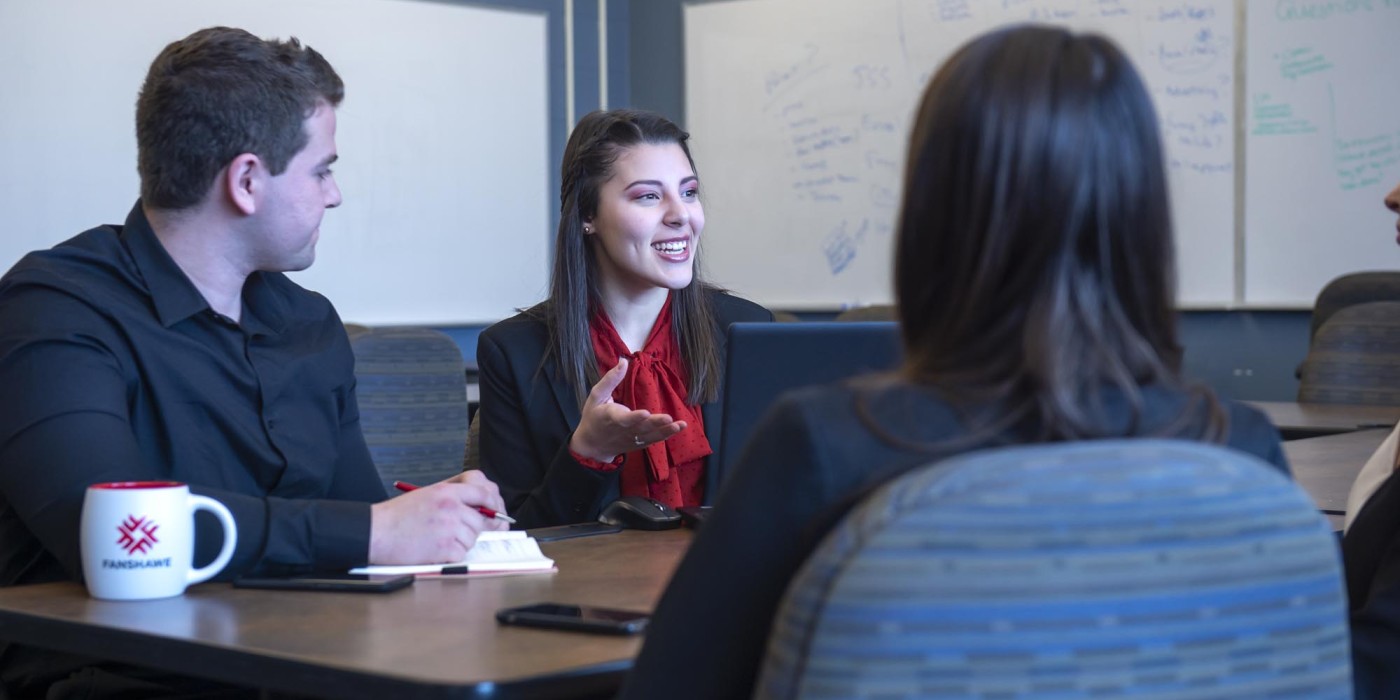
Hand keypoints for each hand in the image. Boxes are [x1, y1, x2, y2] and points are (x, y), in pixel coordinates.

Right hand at [368, 470, 508, 564]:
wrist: (375, 531)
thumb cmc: (398, 516)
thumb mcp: (427, 495)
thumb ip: (454, 497)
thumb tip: (483, 507)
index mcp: (447, 492)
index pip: (483, 493)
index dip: (492, 504)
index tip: (494, 513)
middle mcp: (451, 507)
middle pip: (480, 520)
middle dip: (471, 528)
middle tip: (451, 531)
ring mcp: (449, 528)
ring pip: (472, 539)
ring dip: (459, 542)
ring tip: (436, 539)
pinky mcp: (444, 549)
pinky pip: (461, 554)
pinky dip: (451, 555)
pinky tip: (433, 549)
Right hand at [569, 357, 685, 461]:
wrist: (592, 445)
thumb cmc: (593, 416)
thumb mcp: (595, 396)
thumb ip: (610, 379)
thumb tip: (623, 360)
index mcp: (610, 417)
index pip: (623, 419)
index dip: (634, 417)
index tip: (645, 413)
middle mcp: (623, 430)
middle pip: (641, 428)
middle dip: (655, 423)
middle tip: (669, 418)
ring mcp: (632, 439)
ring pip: (650, 436)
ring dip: (666, 431)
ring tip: (680, 425)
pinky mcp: (638, 444)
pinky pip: (653, 440)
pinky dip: (666, 435)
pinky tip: (678, 428)